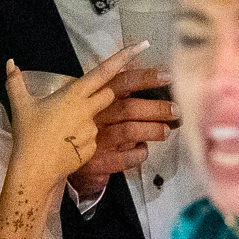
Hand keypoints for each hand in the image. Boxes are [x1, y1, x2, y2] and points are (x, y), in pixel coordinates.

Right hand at [4, 42, 146, 186]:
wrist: (34, 169)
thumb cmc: (28, 135)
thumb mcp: (20, 106)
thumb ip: (16, 82)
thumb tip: (10, 63)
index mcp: (73, 95)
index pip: (103, 72)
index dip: (123, 58)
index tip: (141, 46)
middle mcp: (88, 111)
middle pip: (109, 95)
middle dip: (103, 96)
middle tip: (84, 103)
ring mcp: (93, 131)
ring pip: (101, 120)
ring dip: (88, 122)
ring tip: (63, 134)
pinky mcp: (94, 149)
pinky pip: (93, 140)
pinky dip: (83, 141)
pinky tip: (66, 146)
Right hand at [68, 67, 175, 198]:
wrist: (62, 157)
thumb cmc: (90, 127)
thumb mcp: (99, 105)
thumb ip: (122, 96)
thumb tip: (161, 87)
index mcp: (95, 97)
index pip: (122, 82)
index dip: (146, 77)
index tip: (167, 76)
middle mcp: (95, 116)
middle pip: (129, 108)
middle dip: (157, 108)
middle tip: (175, 110)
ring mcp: (95, 140)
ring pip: (129, 131)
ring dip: (152, 130)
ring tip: (165, 131)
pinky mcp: (97, 162)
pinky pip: (125, 158)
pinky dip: (139, 154)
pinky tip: (143, 150)